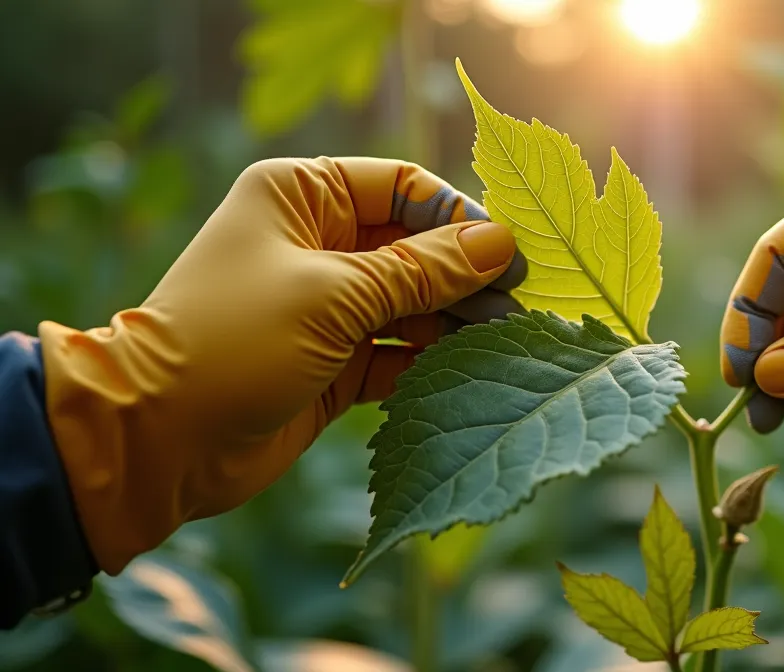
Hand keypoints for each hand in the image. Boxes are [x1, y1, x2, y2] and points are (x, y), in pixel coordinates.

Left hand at [39, 157, 523, 572]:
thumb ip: (423, 272)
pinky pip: (398, 352)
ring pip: (414, 303)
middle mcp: (317, 243)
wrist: (158, 440)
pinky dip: (430, 362)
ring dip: (455, 322)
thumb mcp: (334, 295)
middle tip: (517, 307)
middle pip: (416, 247)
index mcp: (302, 196)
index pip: (403, 186)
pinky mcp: (335, 363)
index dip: (458, 216)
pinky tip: (466, 375)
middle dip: (465, 275)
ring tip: (502, 343)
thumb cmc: (232, 342)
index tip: (508, 255)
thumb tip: (500, 244)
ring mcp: (327, 306)